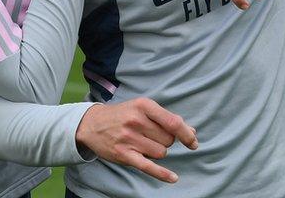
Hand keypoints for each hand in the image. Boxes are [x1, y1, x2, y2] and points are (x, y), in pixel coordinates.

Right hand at [75, 98, 197, 183]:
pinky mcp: (124, 154)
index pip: (173, 123)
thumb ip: (166, 119)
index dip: (186, 134)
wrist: (91, 124)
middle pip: (168, 140)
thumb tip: (192, 133)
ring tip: (143, 143)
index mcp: (143, 106)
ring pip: (160, 153)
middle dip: (165, 141)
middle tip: (151, 136)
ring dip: (157, 151)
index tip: (193, 142)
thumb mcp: (142, 108)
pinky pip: (148, 166)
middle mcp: (136, 121)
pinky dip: (162, 174)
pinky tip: (173, 178)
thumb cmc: (122, 115)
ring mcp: (129, 138)